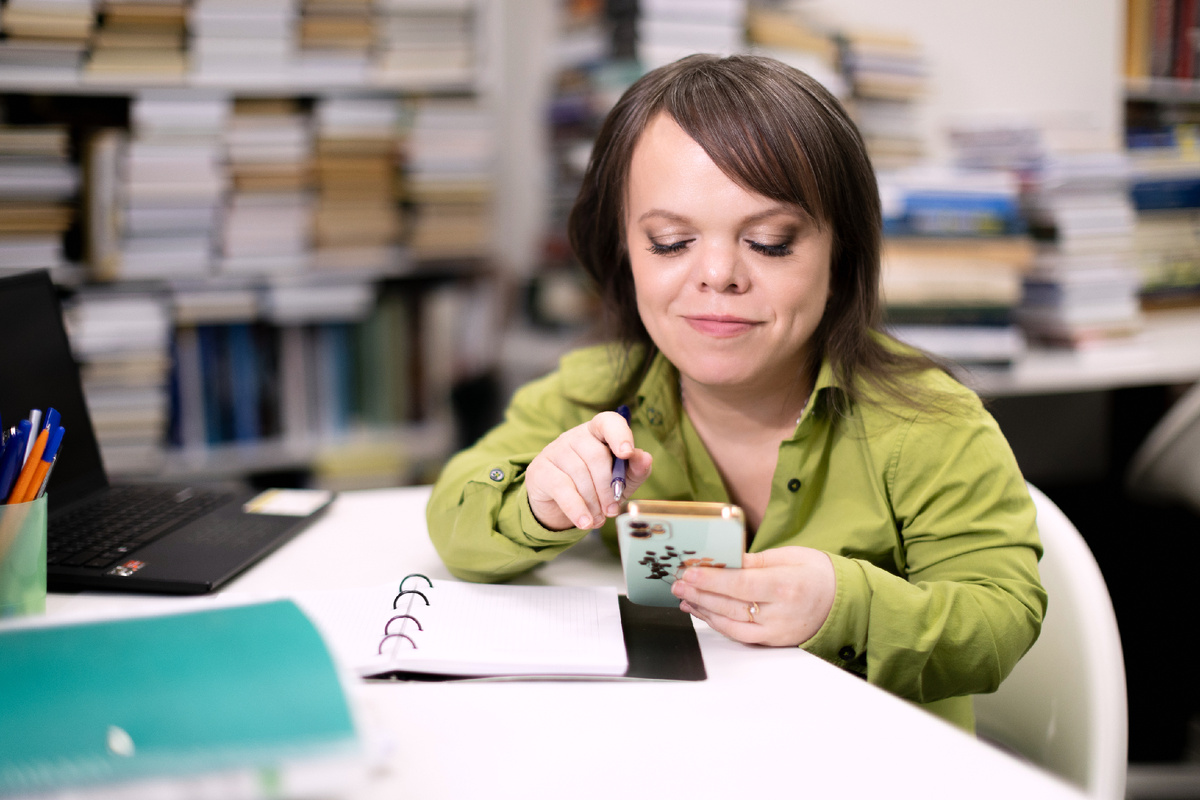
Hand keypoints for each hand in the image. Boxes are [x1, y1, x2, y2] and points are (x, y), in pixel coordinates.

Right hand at [525, 411, 652, 530]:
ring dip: (593, 502)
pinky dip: (577, 508)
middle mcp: (575, 436)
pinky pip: (562, 488)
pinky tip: (585, 522)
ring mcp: (555, 450)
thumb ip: (635, 469)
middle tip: (612, 510)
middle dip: (608, 488)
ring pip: (580, 474)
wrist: (559, 505)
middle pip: (596, 456)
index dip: (619, 435)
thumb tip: (645, 458)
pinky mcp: (540, 470)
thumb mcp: (621, 479)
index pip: (608, 422)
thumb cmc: (595, 486)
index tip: (627, 454)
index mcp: (598, 432)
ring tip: (599, 519)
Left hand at [671, 546, 834, 646]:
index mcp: (787, 586)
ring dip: (703, 610)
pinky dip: (717, 623)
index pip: (740, 584)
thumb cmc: (818, 573)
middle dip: (700, 593)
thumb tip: (723, 559)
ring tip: (684, 596)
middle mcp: (781, 613)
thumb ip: (754, 560)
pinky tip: (703, 611)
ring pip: (730, 623)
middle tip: (678, 582)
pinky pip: (739, 634)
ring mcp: (776, 631)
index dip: (711, 579)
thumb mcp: (789, 555)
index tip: (689, 572)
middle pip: (731, 605)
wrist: (842, 601)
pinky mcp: (772, 641)